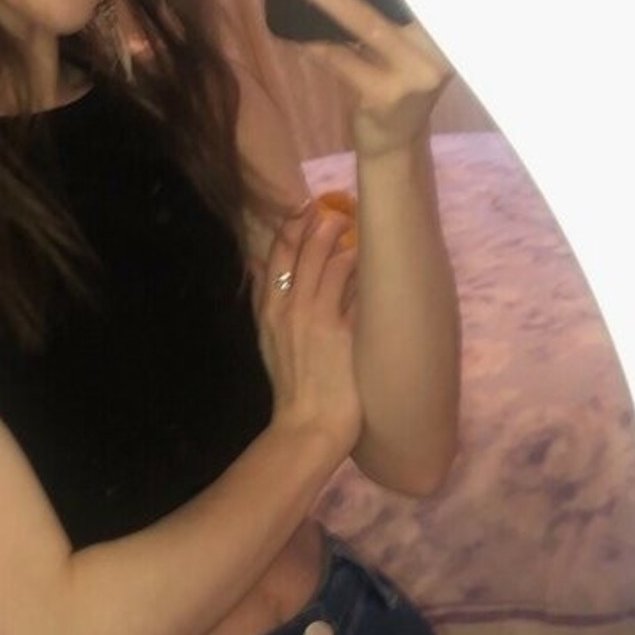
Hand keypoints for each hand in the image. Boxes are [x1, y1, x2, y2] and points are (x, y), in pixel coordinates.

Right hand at [254, 204, 360, 462]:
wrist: (307, 427)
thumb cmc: (296, 390)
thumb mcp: (269, 343)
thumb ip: (269, 306)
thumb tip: (261, 270)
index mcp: (267, 312)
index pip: (275, 256)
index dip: (290, 227)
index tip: (304, 208)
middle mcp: (286, 309)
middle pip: (300, 250)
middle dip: (317, 223)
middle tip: (336, 208)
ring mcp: (313, 318)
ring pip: (327, 262)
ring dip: (343, 239)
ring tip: (357, 227)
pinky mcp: (339, 331)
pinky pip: (352, 287)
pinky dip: (361, 268)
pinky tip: (373, 258)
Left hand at [274, 0, 454, 159]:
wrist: (396, 144)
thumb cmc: (398, 78)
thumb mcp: (409, 40)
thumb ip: (397, 5)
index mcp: (452, 26)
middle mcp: (443, 47)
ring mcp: (416, 73)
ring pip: (363, 21)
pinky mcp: (386, 96)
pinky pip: (341, 59)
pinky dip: (314, 42)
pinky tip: (291, 31)